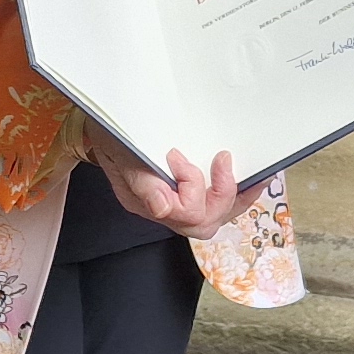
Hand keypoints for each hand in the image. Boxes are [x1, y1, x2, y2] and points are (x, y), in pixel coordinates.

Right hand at [98, 143, 256, 238]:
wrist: (103, 129)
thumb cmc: (112, 137)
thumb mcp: (121, 152)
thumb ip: (141, 180)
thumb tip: (162, 206)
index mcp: (146, 201)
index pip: (182, 213)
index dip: (190, 186)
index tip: (176, 156)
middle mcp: (163, 209)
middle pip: (202, 223)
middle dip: (221, 194)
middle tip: (223, 161)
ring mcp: (175, 204)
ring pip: (212, 219)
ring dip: (234, 198)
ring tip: (251, 176)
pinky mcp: (187, 192)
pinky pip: (215, 205)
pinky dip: (237, 194)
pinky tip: (250, 179)